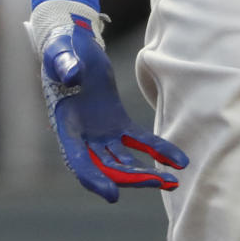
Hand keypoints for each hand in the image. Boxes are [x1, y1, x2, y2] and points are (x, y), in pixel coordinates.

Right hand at [26, 1, 187, 201]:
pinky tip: (179, 160)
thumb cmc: (61, 50)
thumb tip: (73, 76)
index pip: (78, 162)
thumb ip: (65, 66)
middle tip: (159, 182)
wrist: (73, 46)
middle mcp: (83, 138)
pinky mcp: (118, 123)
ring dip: (147, 173)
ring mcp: (101, 134)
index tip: (113, 194)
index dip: (94, 179)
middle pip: (107, 167)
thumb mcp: (60, 55)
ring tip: (173, 181)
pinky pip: (139, 141)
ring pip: (125, 161)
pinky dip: (158, 150)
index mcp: (66, 126)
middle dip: (132, 178)